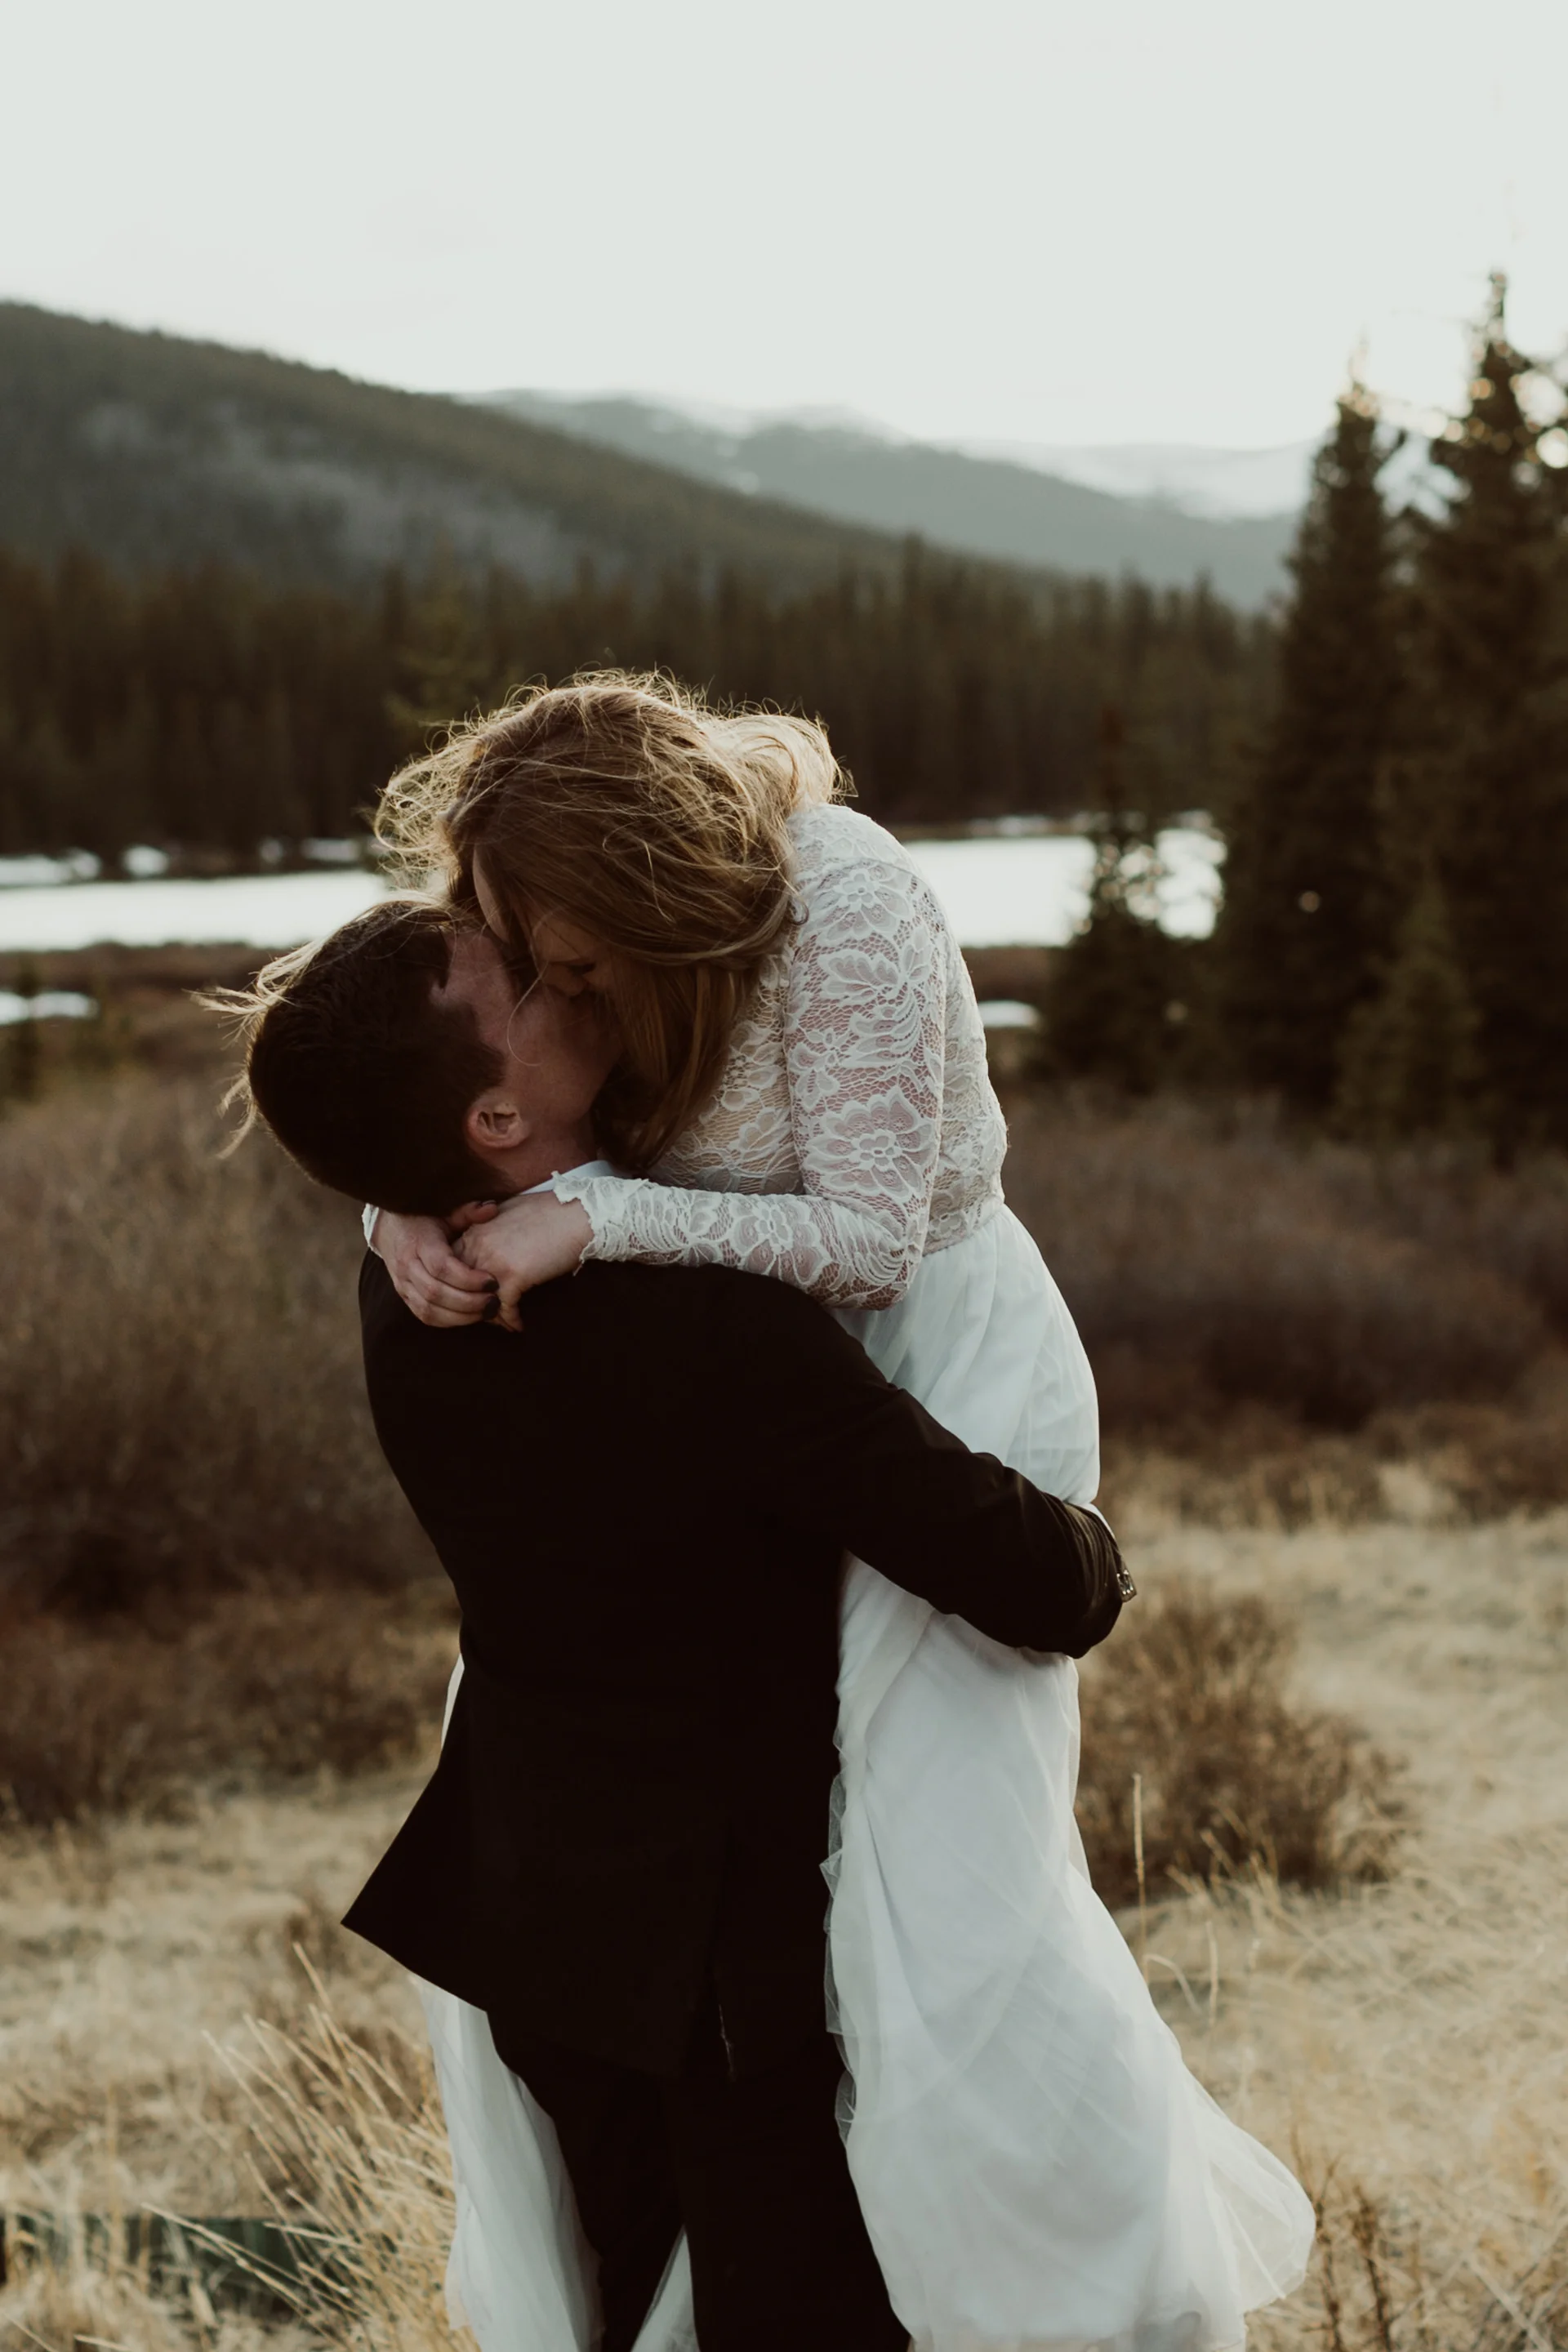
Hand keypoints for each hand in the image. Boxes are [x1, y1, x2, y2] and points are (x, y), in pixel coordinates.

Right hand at [374, 1205, 501, 1327]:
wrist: (390, 1228)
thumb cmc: (425, 1218)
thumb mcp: (444, 1210)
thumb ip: (468, 1212)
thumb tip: (492, 1208)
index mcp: (419, 1242)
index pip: (441, 1267)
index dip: (467, 1278)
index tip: (493, 1281)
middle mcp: (406, 1266)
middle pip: (435, 1292)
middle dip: (468, 1301)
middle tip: (495, 1301)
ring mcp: (402, 1284)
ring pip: (428, 1309)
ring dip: (460, 1316)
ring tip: (487, 1311)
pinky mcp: (404, 1296)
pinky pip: (424, 1316)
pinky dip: (448, 1320)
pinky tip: (470, 1316)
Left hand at [456, 1193, 591, 1330]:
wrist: (577, 1214)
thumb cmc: (549, 1211)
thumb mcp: (508, 1213)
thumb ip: (489, 1229)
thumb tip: (487, 1248)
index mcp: (474, 1231)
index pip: (453, 1268)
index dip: (463, 1286)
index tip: (476, 1297)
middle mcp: (478, 1246)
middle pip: (461, 1287)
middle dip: (473, 1305)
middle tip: (487, 1316)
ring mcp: (493, 1261)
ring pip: (480, 1301)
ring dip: (492, 1316)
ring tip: (504, 1323)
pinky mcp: (513, 1275)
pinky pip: (504, 1308)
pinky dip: (511, 1320)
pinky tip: (519, 1325)